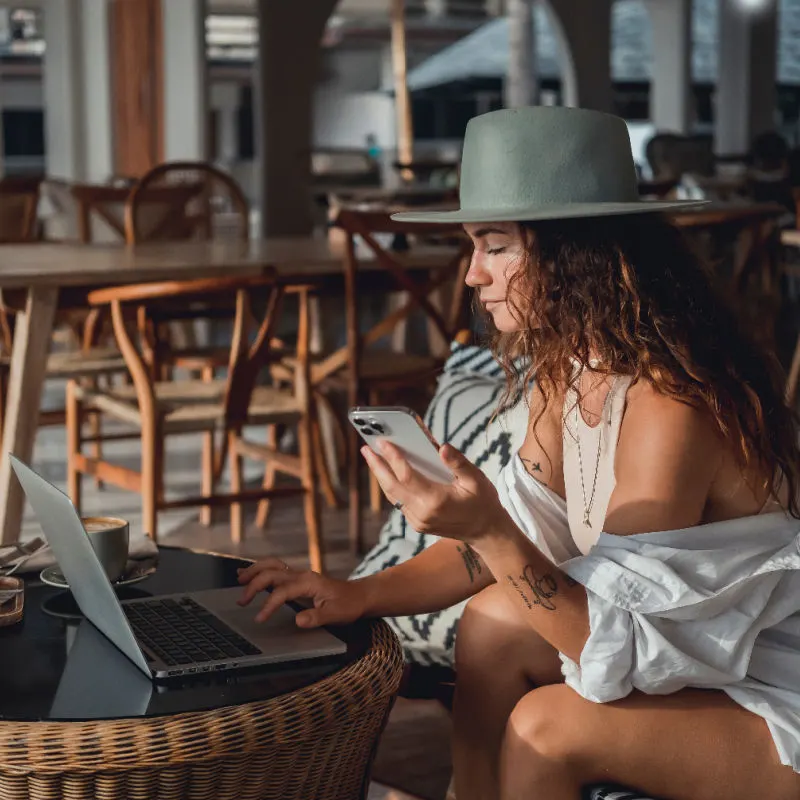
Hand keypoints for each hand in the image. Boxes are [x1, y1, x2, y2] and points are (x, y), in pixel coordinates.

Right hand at [236, 558, 368, 626]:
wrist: (359, 596)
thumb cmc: (348, 605)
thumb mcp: (336, 614)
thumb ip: (316, 617)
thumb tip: (298, 620)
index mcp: (308, 582)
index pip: (282, 591)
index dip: (269, 604)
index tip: (259, 618)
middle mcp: (301, 575)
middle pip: (272, 573)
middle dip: (254, 585)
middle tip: (241, 601)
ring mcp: (299, 575)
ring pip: (272, 566)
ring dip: (254, 571)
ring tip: (239, 579)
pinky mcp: (297, 578)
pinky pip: (275, 569)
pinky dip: (260, 569)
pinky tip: (249, 572)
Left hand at [361, 441, 510, 543]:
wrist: (485, 532)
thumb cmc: (483, 502)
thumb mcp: (476, 479)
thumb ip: (458, 463)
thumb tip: (442, 447)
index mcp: (436, 500)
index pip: (408, 476)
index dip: (394, 458)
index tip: (383, 442)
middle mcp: (422, 513)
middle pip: (392, 486)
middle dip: (377, 466)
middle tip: (366, 448)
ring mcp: (417, 520)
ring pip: (392, 495)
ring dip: (381, 475)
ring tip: (372, 456)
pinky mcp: (417, 523)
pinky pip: (399, 502)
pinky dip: (392, 486)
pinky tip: (388, 472)